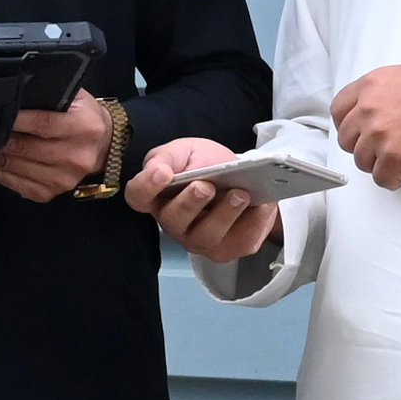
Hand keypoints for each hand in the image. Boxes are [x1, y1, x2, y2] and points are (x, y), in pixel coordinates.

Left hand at [0, 92, 112, 203]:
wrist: (107, 146)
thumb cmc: (85, 118)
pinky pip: (18, 185)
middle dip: (1, 139)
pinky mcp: (54, 192)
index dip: (16, 120)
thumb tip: (16, 98)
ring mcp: (65, 177)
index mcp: (85, 127)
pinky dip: (2, 174)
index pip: (42, 123)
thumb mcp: (76, 98)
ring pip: (17, 167)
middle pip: (25, 148)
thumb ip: (49, 96)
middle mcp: (77, 155)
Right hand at [130, 136, 281, 264]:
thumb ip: (167, 157)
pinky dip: (254, 223)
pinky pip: (239, 243)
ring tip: (240, 194)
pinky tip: (262, 206)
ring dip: (224, 215)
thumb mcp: (187, 151)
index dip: (146, 187)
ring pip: (205, 237)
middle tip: (207, 186)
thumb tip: (158, 170)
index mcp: (157, 196)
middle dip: (190, 203)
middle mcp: (174, 222)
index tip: (163, 173)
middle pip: (174, 220)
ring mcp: (199, 239)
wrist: (244, 177)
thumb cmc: (208, 165)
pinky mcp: (228, 248)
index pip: (138, 197)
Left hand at [331, 63, 400, 188]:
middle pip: (348, 140)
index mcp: (370, 85)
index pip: (339, 111)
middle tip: (389, 149)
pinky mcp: (395, 158)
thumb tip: (375, 114)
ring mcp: (380, 135)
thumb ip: (383, 94)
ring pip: (364, 163)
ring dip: (383, 164)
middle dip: (366, 148)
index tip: (361, 134)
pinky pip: (383, 180)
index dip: (350, 126)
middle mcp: (369, 109)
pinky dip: (398, 180)